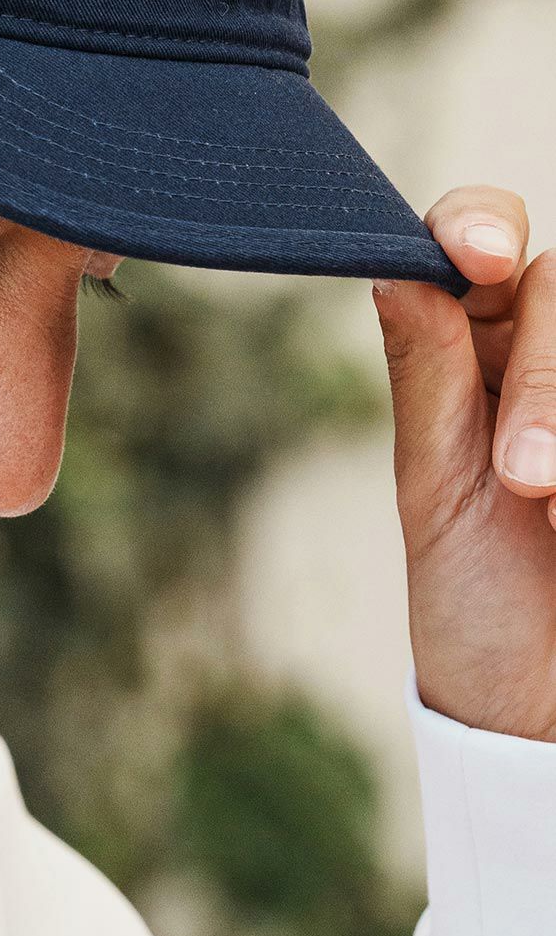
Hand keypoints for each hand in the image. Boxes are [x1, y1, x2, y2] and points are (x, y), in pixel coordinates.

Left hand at [373, 188, 555, 740]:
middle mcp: (541, 355)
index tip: (478, 254)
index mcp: (470, 348)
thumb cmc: (477, 605)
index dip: (478, 222)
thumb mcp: (437, 491)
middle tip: (526, 474)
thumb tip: (396, 268)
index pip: (477, 240)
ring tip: (551, 504)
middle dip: (542, 377)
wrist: (538, 712)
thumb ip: (427, 378)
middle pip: (555, 286)